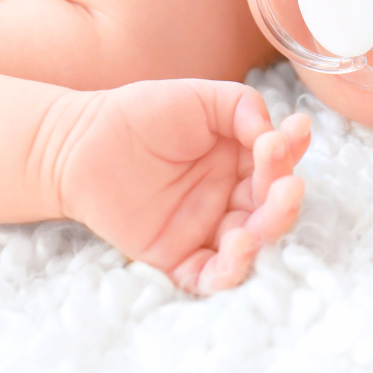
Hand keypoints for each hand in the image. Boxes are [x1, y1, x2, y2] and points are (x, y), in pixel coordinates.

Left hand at [54, 79, 309, 292]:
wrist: (82, 142)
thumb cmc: (141, 114)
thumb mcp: (198, 96)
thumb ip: (241, 105)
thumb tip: (273, 131)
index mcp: (241, 159)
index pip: (277, 164)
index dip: (290, 154)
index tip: (289, 136)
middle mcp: (231, 196)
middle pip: (271, 207)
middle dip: (284, 199)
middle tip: (286, 186)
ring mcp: (207, 228)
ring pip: (251, 243)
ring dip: (264, 235)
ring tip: (254, 224)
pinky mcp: (179, 257)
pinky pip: (211, 275)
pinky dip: (230, 271)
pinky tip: (236, 250)